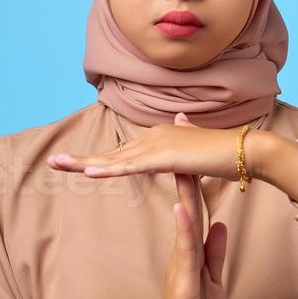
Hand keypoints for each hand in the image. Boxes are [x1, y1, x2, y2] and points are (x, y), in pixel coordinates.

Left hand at [45, 113, 240, 180]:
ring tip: (57, 164)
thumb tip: (180, 123)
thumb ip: (185, 138)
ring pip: (114, 159)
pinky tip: (88, 174)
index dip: (99, 159)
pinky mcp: (165, 158)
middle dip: (80, 159)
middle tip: (52, 162)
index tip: (76, 164)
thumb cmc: (225, 154)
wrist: (245, 151)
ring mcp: (158, 145)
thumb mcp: (197, 148)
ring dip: (84, 163)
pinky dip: (109, 171)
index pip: (123, 152)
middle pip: (111, 153)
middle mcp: (154, 136)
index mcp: (159, 137)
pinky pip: (131, 167)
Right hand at [155, 119, 228, 298]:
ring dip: (182, 192)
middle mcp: (182, 251)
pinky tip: (181, 207)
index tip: (196, 150)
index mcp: (191, 250)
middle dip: (184, 172)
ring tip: (180, 163)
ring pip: (182, 222)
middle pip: (185, 205)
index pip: (195, 207)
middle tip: (179, 139)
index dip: (196, 178)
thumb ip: (215, 252)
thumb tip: (220, 224)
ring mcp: (180, 265)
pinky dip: (183, 227)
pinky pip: (183, 250)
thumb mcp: (212, 281)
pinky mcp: (183, 281)